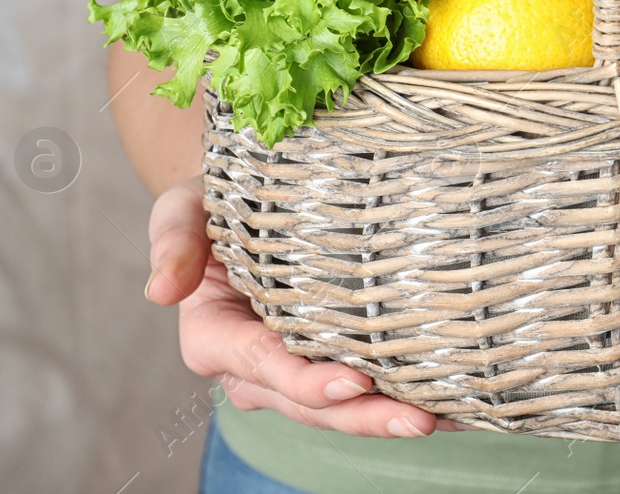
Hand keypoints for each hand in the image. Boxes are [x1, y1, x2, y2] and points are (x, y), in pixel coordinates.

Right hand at [145, 175, 457, 437]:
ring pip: (341, 407)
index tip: (354, 380)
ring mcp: (295, 369)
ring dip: (390, 416)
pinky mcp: (331, 359)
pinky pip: (366, 388)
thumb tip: (160, 290)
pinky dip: (408, 397)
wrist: (249, 201)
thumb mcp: (182, 209)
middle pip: (311, 401)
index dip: (307, 378)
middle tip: (419, 418)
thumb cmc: (216, 202)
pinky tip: (458, 406)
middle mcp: (256, 368)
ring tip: (446, 419)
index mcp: (215, 337)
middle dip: (363, 415)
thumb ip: (175, 241)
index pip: (263, 365)